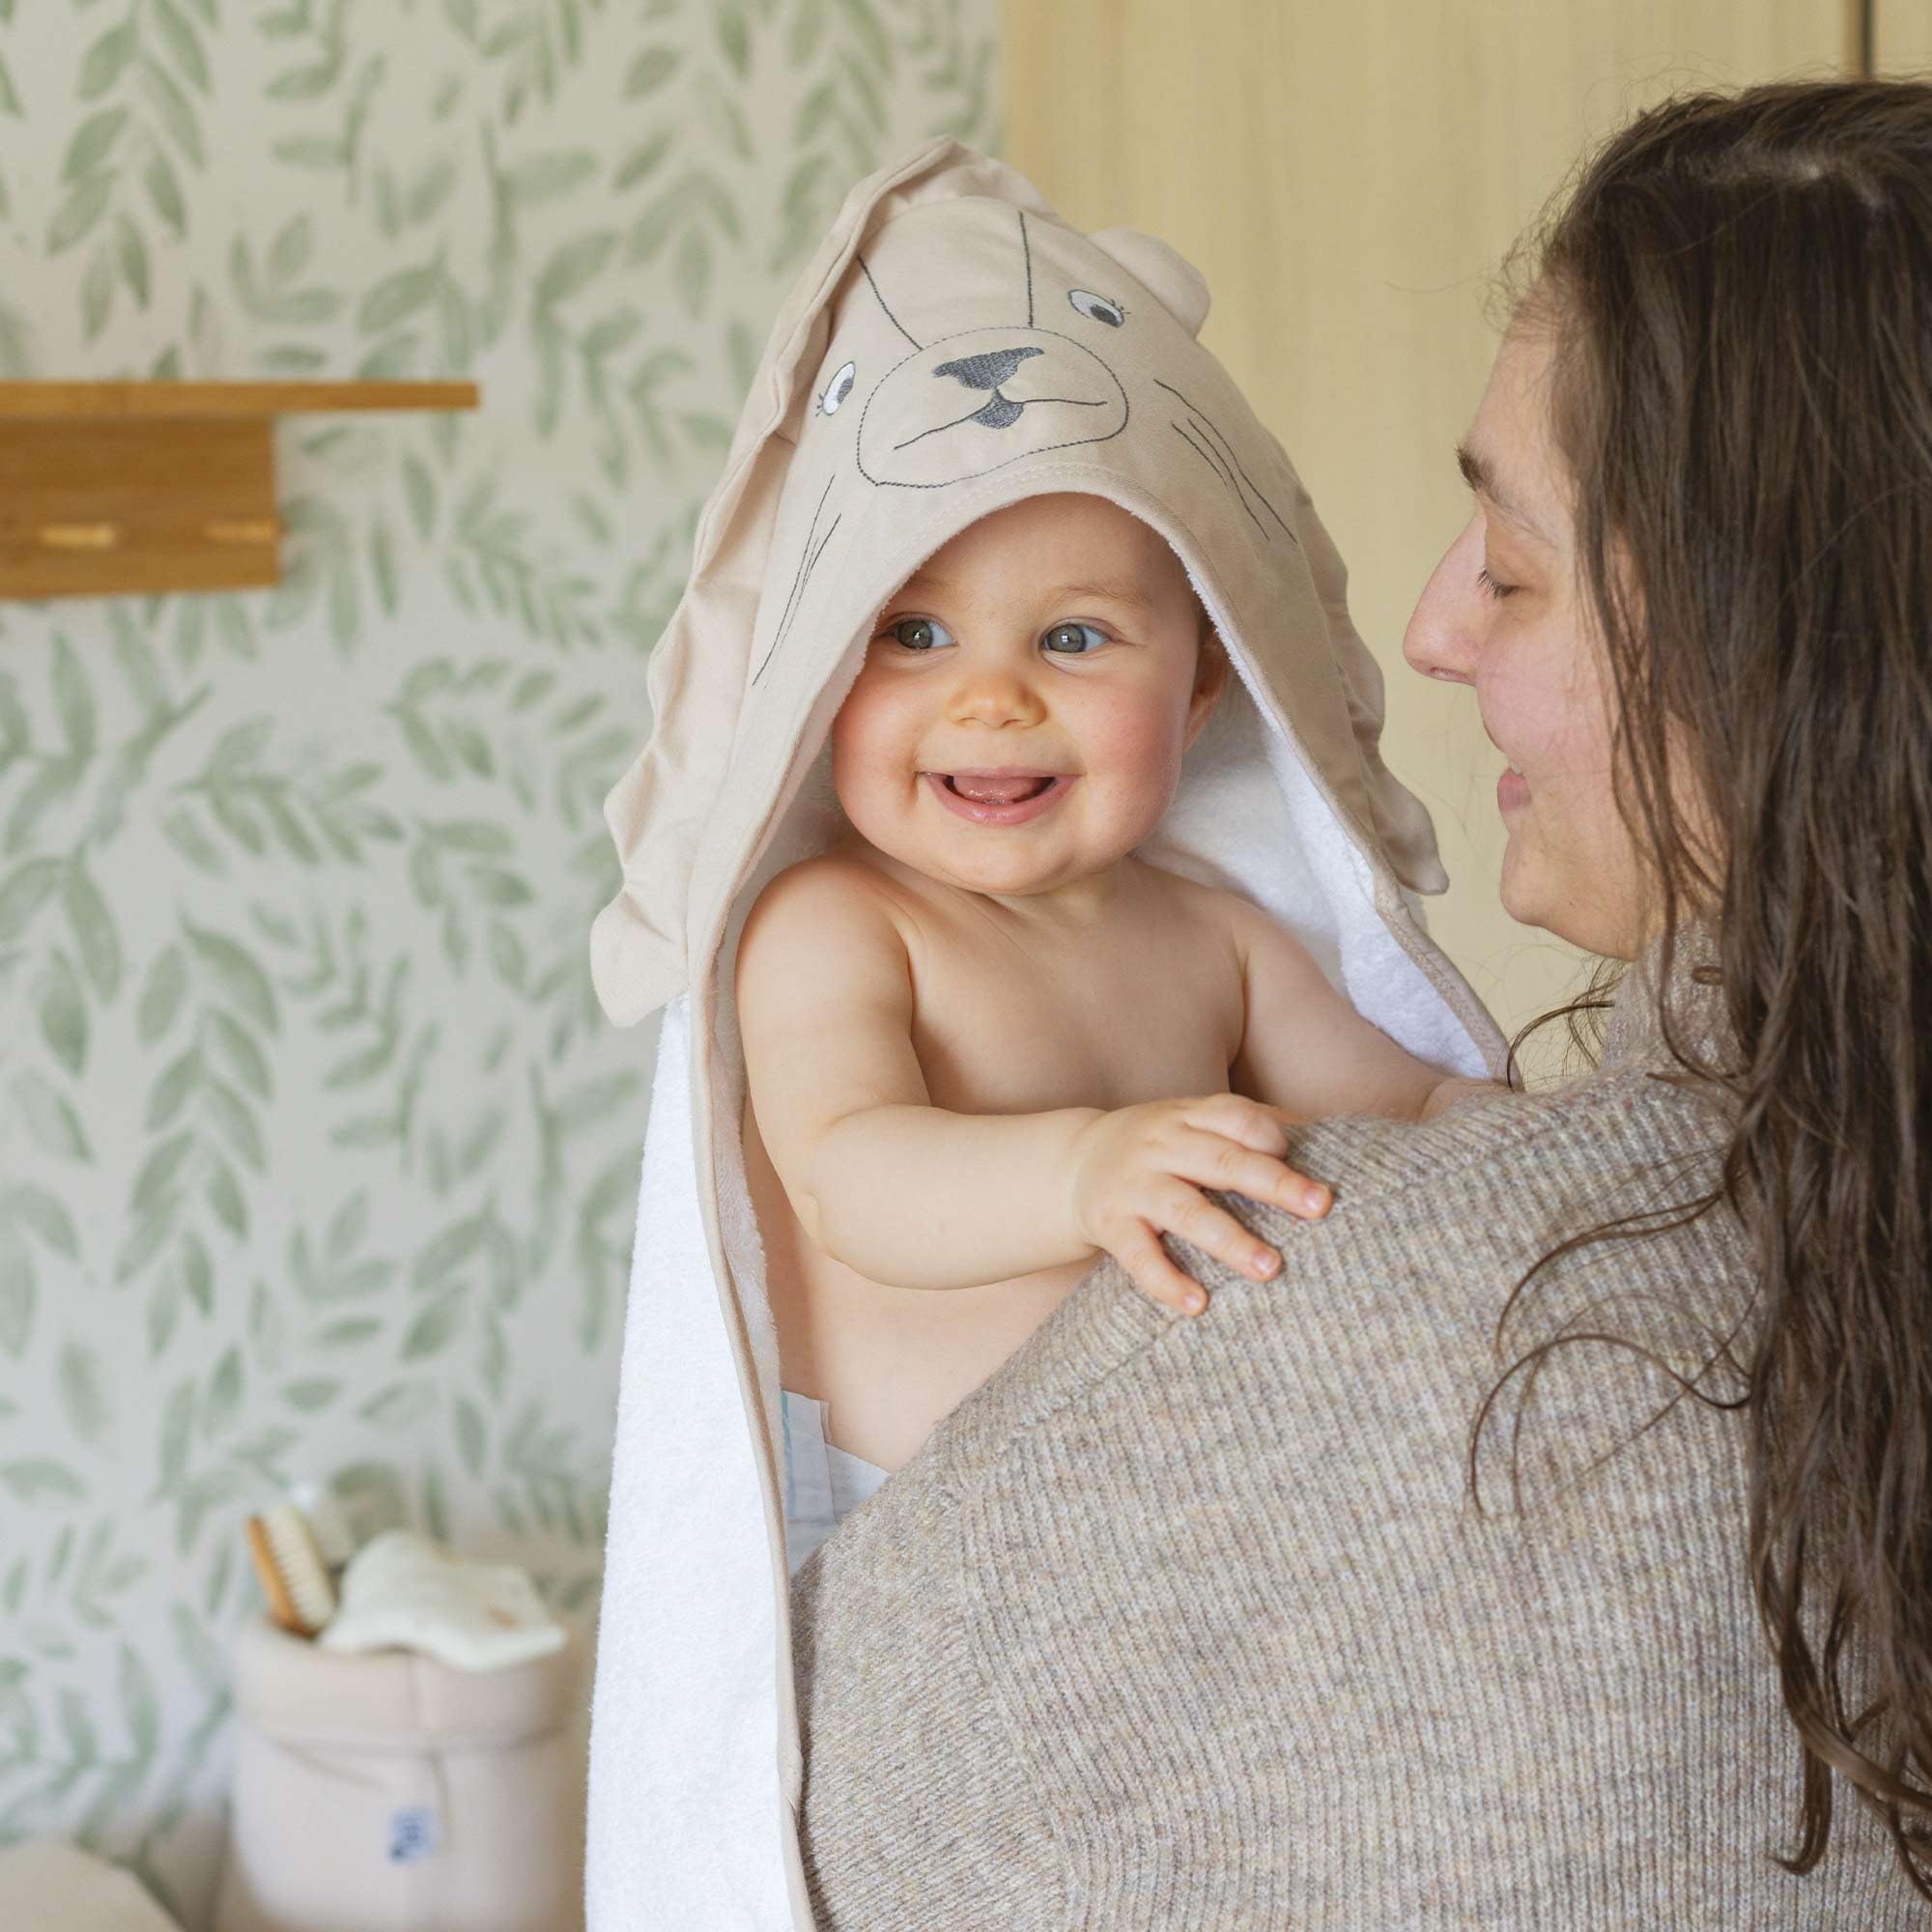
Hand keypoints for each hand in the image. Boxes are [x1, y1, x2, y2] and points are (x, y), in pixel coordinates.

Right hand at [1067, 1094, 1330, 1316]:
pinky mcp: (1111, 1226)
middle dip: (1273, 1184)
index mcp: (1188, 1117)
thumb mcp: (1192, 1122)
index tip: (1302, 1157)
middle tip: (1320, 1206)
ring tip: (1271, 1268)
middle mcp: (1161, 1146)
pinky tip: (1199, 1304)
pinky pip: (1139, 1257)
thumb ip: (1248, 1127)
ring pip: (1185, 1211)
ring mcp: (1134, 1186)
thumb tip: (1324, 1134)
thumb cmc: (1159, 1147)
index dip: (1268, 1135)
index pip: (1233, 1116)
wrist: (1072, 1163)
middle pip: (1221, 1162)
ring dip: (1230, 1240)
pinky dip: (1167, 1281)